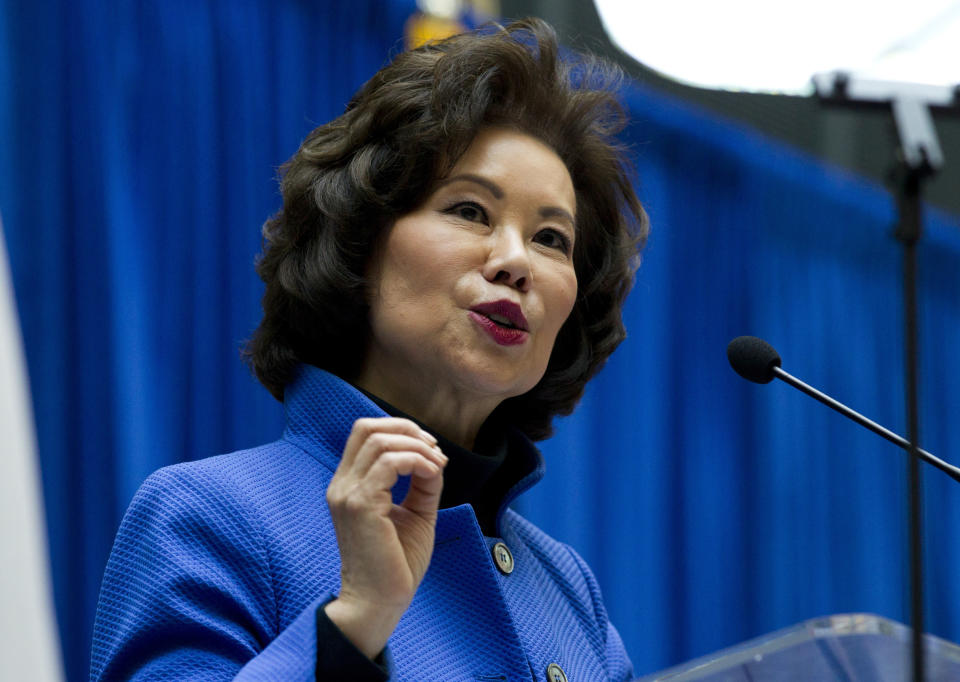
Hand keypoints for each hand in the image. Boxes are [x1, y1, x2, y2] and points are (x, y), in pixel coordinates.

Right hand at [323, 417, 446, 657]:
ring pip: (380, 441)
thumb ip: (422, 483)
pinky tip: (432, 474)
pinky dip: (416, 460)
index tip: (430, 449)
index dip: (400, 430)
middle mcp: (342, 485)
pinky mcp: (360, 505)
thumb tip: (435, 458)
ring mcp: (348, 494)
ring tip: (437, 465)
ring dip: (416, 446)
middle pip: (367, 427)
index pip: (365, 433)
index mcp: (349, 484)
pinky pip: (389, 463)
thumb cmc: (395, 564)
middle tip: (434, 449)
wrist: (379, 602)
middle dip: (407, 429)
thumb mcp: (414, 513)